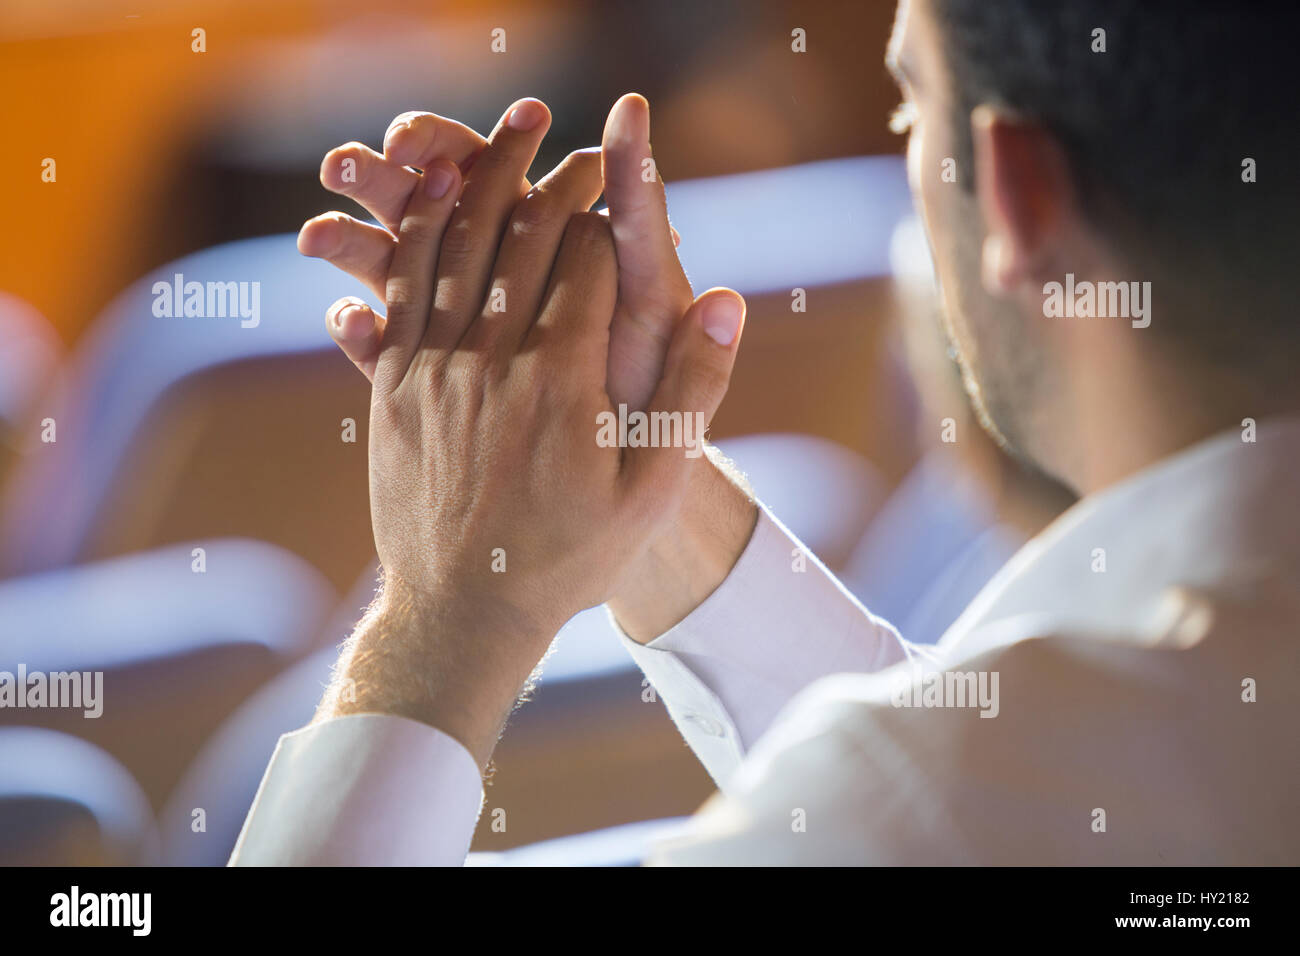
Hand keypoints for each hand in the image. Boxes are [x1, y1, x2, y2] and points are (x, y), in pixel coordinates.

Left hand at [318, 100, 745, 765]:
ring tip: (511, 135)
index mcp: (564, 380)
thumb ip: (690, 391)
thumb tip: (729, 302)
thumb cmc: (567, 556)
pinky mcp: (393, 385)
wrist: (460, 610)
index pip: (587, 257)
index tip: (621, 178)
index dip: (608, 208)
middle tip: (574, 141)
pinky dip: (427, 231)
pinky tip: (441, 200)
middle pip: (523, 234)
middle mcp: (493, 360)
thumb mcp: (651, 490)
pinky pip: (406, 285)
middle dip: (554, 177)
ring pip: (458, 244)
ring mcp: (434, 369)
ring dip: (486, 180)